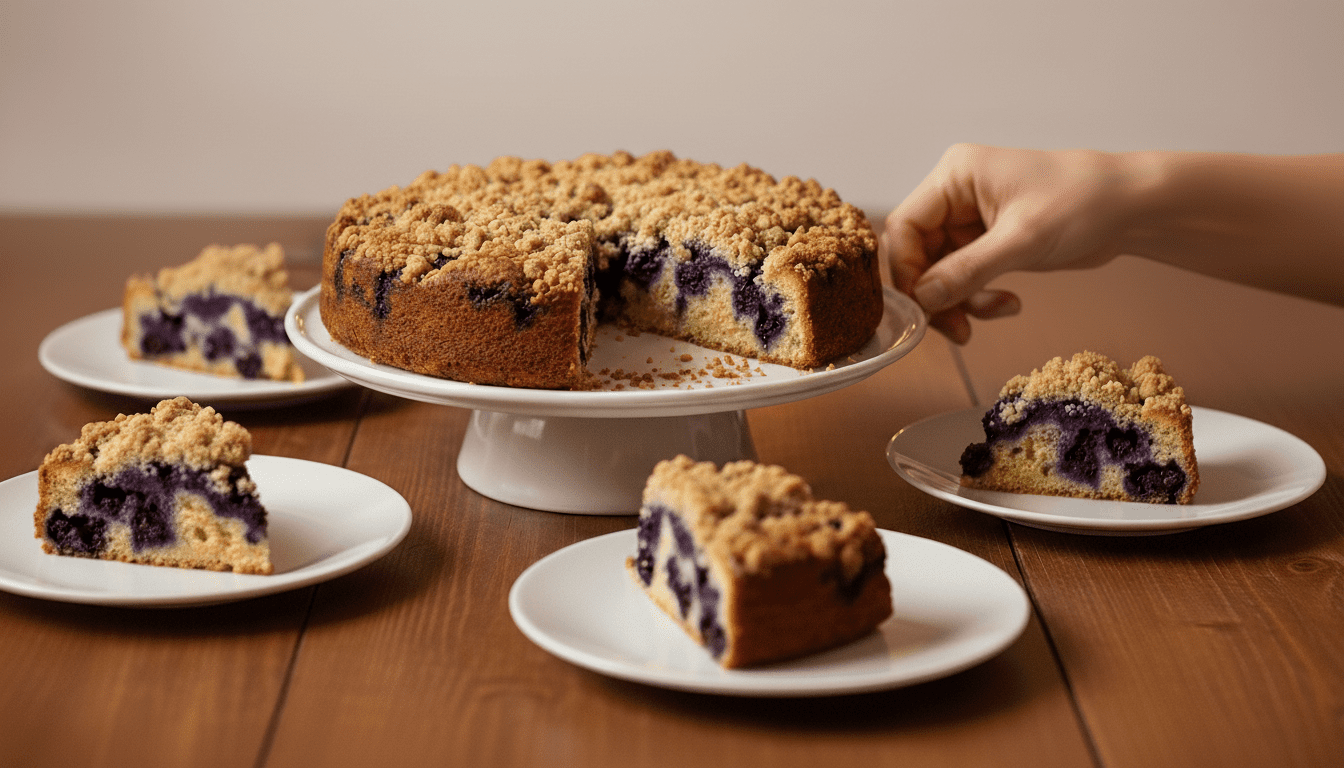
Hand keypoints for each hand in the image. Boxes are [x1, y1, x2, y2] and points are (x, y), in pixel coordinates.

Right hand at [881, 144, 1143, 342]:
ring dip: (958, 301)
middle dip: (935, 294)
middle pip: (918, 253)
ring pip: (939, 271)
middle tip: (955, 329)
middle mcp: (956, 195)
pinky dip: (978, 297)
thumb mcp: (1022, 239)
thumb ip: (967, 270)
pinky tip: (1008, 304)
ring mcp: (971, 220)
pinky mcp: (988, 242)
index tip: (922, 308)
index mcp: (955, 176)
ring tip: (986, 319)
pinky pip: (964, 277)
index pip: (905, 226)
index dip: (907, 270)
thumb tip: (923, 299)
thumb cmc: (1083, 203)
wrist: (1132, 208)